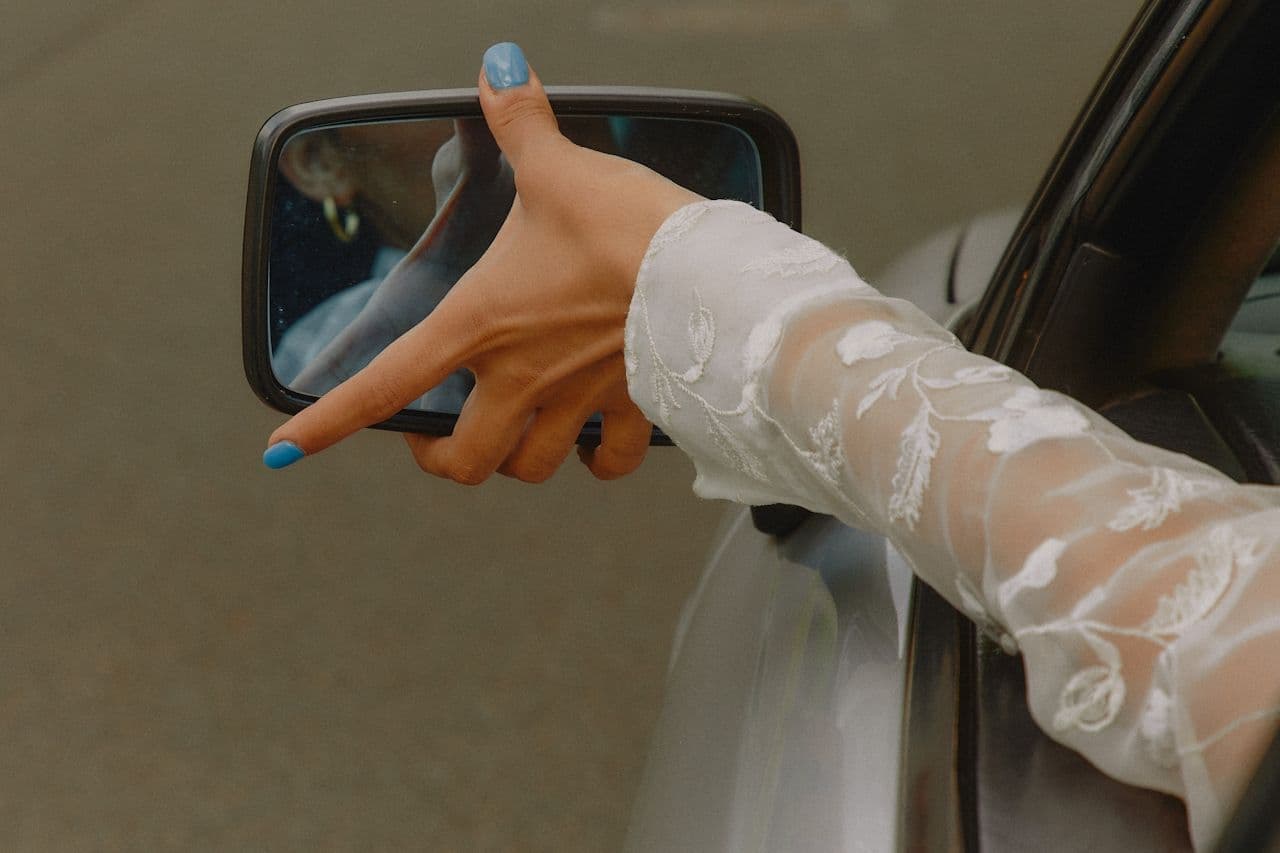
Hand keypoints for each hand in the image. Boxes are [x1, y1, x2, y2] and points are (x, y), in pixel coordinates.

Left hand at [264, 43, 701, 481]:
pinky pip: (608, 462)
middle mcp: (521, 376)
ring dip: (517, 457)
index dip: (326, 421)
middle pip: (464, 461)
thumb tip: (502, 65)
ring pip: (530, 468)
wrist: (708, 276)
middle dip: (443, 458)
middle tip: (439, 435)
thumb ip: (520, 123)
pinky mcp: (630, 406)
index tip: (285, 448)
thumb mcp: (559, 169)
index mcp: (481, 324)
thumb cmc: (625, 228)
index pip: (385, 383)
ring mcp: (576, 400)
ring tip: (517, 434)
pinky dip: (598, 460)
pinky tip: (596, 440)